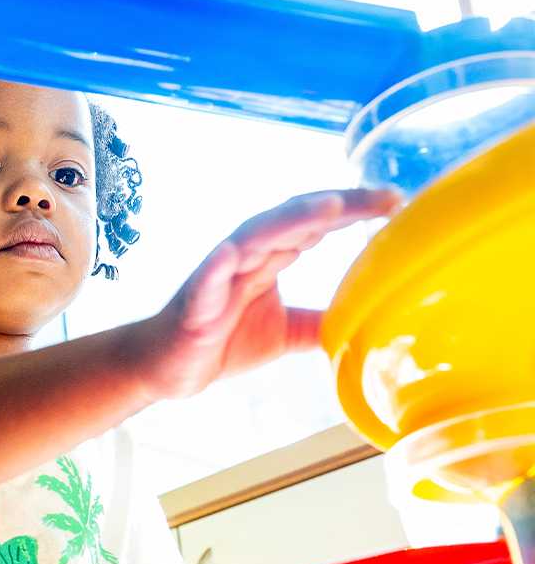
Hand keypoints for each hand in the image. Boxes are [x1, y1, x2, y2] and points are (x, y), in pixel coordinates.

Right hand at [142, 189, 400, 399]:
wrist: (167, 367)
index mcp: (269, 257)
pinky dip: (219, 265)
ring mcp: (219, 275)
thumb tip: (366, 320)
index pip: (316, 223)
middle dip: (339, 205)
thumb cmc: (220, 342)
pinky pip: (207, 281)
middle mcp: (247, 256)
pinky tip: (234, 253)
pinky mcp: (195, 303)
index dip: (354, 209)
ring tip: (328, 207)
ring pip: (256, 238)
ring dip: (290, 220)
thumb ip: (320, 321)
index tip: (396, 201)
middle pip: (295, 218)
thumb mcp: (286, 334)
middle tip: (384, 196)